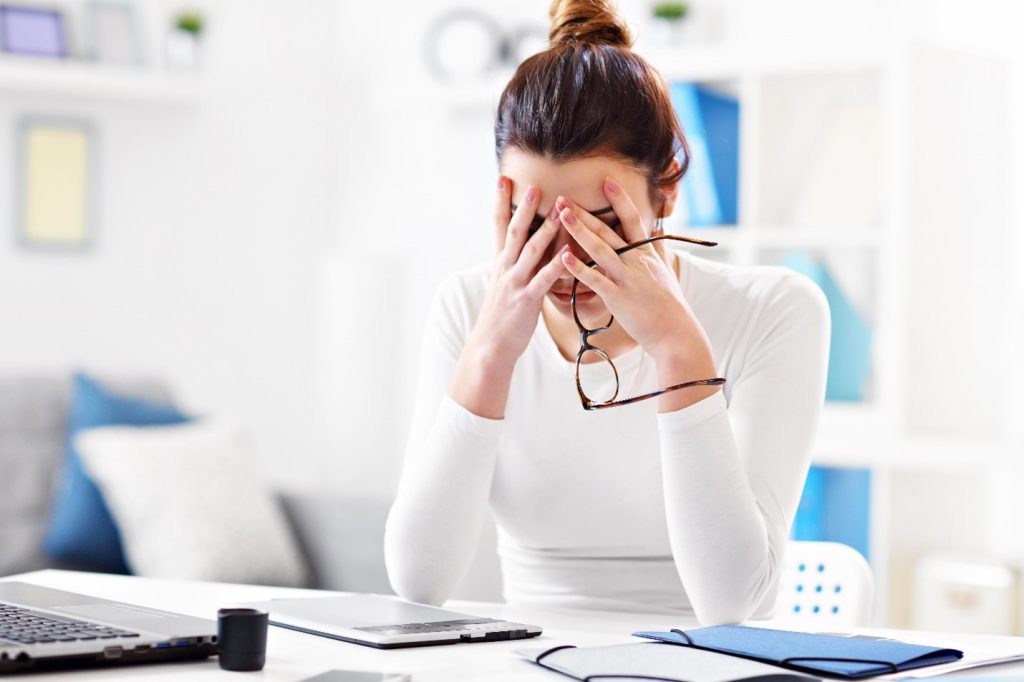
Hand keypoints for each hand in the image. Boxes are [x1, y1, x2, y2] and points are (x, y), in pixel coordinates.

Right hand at [449, 177, 566, 417]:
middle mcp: (506, 268)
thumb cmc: (501, 316)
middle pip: (515, 232)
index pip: (499, 226)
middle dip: (524, 207)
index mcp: (501, 262)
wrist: (490, 345)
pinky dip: (558, 265)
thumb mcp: (504, 284)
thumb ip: (514, 264)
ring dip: (546, 229)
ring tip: (558, 210)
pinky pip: (545, 279)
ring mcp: (516, 283)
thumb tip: (526, 246)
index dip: (500, 202)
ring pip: (532, 250)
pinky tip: (569, 254)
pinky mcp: (528, 299)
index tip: (503, 179)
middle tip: (533, 184)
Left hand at [557, 176, 714, 369]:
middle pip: (609, 230)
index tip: (606, 181)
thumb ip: (658, 249)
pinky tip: (563, 257)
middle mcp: (636, 260)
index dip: (620, 199)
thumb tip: (657, 231)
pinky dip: (579, 268)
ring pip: (600, 248)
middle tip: (563, 197)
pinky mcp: (617, 296)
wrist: (675, 332)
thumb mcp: (666, 271)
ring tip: (562, 215)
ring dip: (580, 230)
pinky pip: (595, 279)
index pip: (632, 219)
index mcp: (646, 253)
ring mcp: (627, 277)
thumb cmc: (669, 304)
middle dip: (585, 212)